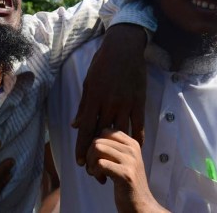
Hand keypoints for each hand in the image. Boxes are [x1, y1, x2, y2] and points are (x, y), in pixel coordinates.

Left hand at [73, 24, 147, 165]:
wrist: (123, 48)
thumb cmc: (102, 63)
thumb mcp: (89, 82)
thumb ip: (84, 105)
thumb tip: (76, 125)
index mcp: (94, 98)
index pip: (86, 129)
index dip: (82, 147)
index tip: (79, 162)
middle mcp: (109, 103)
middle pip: (101, 135)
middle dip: (96, 153)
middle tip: (93, 169)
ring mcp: (125, 103)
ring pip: (119, 133)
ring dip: (115, 150)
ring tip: (113, 162)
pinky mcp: (139, 102)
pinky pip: (138, 125)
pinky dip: (137, 137)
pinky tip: (135, 148)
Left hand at [86, 129, 164, 212]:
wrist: (141, 205)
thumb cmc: (127, 183)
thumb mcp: (123, 160)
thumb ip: (112, 148)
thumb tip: (91, 139)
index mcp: (132, 143)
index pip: (105, 131)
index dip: (95, 144)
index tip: (97, 158)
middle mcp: (132, 149)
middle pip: (98, 140)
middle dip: (89, 155)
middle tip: (94, 169)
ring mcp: (130, 161)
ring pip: (97, 148)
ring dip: (91, 163)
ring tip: (97, 174)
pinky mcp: (125, 174)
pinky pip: (100, 164)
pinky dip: (96, 173)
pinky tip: (102, 181)